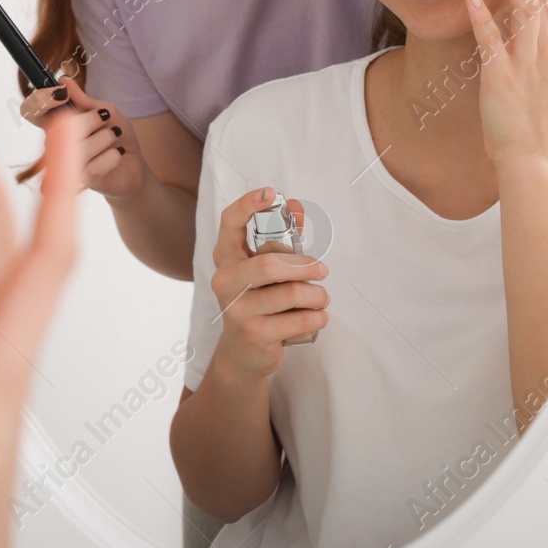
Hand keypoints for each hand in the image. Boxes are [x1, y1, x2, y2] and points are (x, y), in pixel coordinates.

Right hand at [18, 75, 141, 198]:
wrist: (133, 164)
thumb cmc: (115, 135)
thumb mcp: (106, 111)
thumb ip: (84, 100)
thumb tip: (64, 81)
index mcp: (56, 123)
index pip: (31, 110)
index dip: (40, 100)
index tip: (62, 94)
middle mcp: (54, 144)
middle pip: (61, 126)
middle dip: (91, 119)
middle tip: (105, 120)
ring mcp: (64, 164)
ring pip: (81, 146)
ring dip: (105, 138)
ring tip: (113, 140)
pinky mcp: (79, 181)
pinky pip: (94, 165)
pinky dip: (112, 156)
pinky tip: (115, 156)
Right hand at [207, 188, 328, 383]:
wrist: (243, 354)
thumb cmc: (259, 303)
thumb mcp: (264, 272)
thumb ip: (280, 241)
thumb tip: (295, 207)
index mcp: (226, 259)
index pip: (229, 223)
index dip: (247, 205)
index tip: (270, 193)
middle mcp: (225, 281)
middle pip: (269, 263)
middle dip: (305, 266)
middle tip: (322, 270)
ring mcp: (237, 310)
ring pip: (291, 293)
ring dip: (317, 295)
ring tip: (321, 298)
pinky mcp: (255, 334)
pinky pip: (300, 319)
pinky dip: (317, 317)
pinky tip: (315, 317)